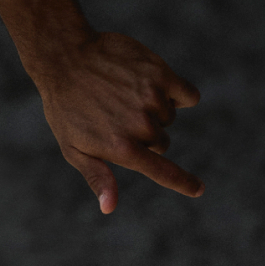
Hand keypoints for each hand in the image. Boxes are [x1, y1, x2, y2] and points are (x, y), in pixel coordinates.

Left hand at [27, 28, 202, 214]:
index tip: (198, 189)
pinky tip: (151, 84)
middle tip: (117, 115)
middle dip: (147, 135)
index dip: (183, 182)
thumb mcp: (73, 148)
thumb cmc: (66, 108)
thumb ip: (97, 177)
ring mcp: (153, 98)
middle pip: (162, 142)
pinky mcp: (162, 74)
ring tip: (124, 95)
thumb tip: (109, 208)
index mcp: (121, 148)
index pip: (162, 172)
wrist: (66, 57)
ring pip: (171, 116)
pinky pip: (188, 95)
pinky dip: (177, 93)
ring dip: (155, 110)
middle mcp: (140, 126)